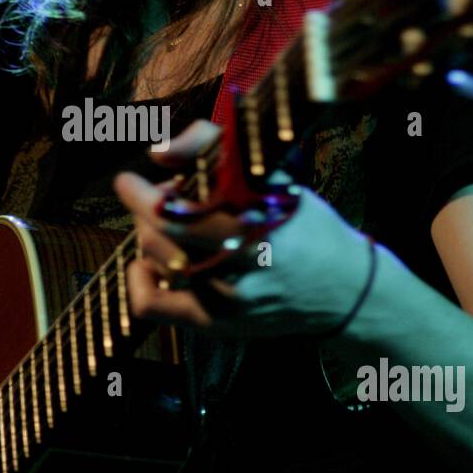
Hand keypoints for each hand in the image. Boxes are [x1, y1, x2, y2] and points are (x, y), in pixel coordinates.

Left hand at [112, 119, 372, 337]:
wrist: (345, 290)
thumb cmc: (304, 224)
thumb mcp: (275, 176)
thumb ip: (215, 147)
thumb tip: (158, 152)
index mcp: (258, 222)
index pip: (177, 211)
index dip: (141, 194)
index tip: (128, 180)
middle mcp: (242, 265)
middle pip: (161, 232)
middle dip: (149, 207)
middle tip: (162, 194)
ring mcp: (228, 300)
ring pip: (157, 260)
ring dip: (150, 233)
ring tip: (168, 222)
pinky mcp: (218, 325)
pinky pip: (152, 307)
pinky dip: (139, 281)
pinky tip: (146, 264)